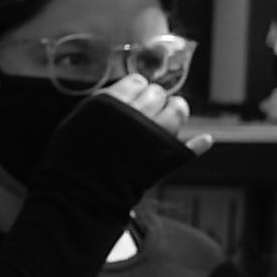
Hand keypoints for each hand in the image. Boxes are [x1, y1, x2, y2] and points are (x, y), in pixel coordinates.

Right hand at [62, 75, 210, 187]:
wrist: (79, 194)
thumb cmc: (72, 160)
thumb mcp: (76, 123)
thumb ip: (100, 105)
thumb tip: (123, 93)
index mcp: (111, 102)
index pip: (136, 83)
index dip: (138, 89)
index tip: (137, 96)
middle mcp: (135, 114)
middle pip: (157, 94)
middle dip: (156, 98)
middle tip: (152, 108)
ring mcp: (153, 135)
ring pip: (177, 111)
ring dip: (177, 110)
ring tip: (175, 113)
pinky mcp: (164, 159)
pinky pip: (188, 147)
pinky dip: (198, 144)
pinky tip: (205, 140)